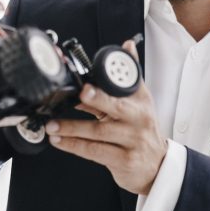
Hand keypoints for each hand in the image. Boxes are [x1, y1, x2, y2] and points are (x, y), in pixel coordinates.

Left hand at [45, 39, 167, 194]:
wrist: (157, 164)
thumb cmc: (144, 129)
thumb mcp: (142, 101)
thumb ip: (130, 74)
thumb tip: (127, 45)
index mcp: (141, 102)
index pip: (124, 88)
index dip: (107, 84)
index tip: (89, 82)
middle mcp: (138, 120)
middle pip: (115, 108)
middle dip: (96, 100)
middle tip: (79, 95)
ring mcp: (131, 141)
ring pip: (99, 132)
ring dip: (72, 128)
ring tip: (52, 124)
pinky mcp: (123, 160)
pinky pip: (95, 152)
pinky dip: (74, 146)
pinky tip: (59, 140)